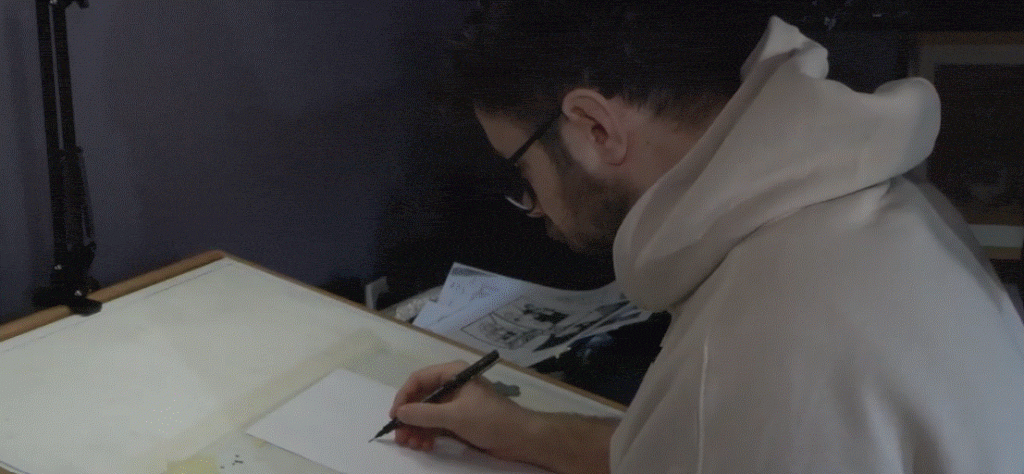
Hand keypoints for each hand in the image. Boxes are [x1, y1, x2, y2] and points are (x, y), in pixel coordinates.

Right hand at [388, 360, 531, 460]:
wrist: (521, 438)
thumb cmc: (490, 419)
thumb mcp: (455, 416)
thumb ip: (425, 414)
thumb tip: (399, 413)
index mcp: (454, 373)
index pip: (419, 379)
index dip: (404, 397)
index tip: (394, 417)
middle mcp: (453, 385)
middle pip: (421, 398)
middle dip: (409, 418)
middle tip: (400, 438)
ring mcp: (456, 404)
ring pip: (427, 414)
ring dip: (417, 429)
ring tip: (413, 445)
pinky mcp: (459, 420)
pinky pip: (436, 425)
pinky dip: (428, 434)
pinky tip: (424, 446)